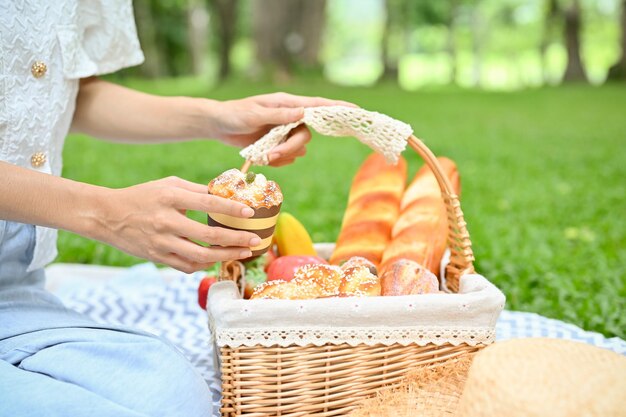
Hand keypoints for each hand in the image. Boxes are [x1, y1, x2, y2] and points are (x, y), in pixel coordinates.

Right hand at [96, 176, 260, 272]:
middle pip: (208, 235)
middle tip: (254, 240)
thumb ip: (196, 190)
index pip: (208, 204)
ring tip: (243, 252)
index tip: (249, 213)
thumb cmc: (143, 196)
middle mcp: (166, 221)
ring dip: (225, 256)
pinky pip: (186, 265)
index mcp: (170, 197)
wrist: (108, 216)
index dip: (231, 209)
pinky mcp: (157, 257)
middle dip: (236, 239)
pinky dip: (204, 264)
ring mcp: (161, 242)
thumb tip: (225, 195)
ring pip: (200, 256)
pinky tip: (217, 259)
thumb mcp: (168, 185)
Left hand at [208, 93, 355, 165]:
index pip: (317, 105)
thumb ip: (278, 114)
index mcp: (286, 103)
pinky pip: (288, 157)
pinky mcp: (277, 144)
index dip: (337, 108)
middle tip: (271, 155)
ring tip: (263, 156)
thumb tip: (302, 112)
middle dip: (291, 148)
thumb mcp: (254, 113)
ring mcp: (284, 131)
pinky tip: (263, 158)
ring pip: (298, 148)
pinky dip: (278, 160)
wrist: (218, 125)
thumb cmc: (234, 114)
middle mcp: (289, 116)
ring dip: (283, 156)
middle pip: (306, 135)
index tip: (356, 110)